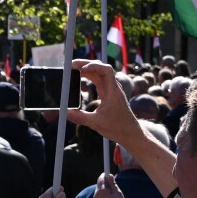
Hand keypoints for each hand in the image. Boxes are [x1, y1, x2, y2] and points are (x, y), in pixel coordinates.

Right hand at [67, 59, 175, 191]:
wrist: (131, 133)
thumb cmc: (118, 128)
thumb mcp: (96, 124)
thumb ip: (80, 117)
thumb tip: (65, 112)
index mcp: (113, 92)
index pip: (106, 70)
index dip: (93, 66)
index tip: (81, 69)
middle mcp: (113, 88)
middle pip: (100, 68)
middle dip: (86, 64)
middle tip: (70, 65)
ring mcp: (111, 90)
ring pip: (99, 74)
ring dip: (87, 69)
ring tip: (73, 69)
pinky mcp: (109, 94)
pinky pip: (99, 80)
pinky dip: (89, 77)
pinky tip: (80, 78)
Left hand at [93, 171, 125, 197]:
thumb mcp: (117, 192)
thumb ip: (113, 184)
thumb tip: (110, 176)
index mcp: (100, 190)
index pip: (101, 179)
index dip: (105, 176)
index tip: (109, 174)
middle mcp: (95, 195)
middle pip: (99, 186)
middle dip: (105, 185)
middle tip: (113, 186)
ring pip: (99, 194)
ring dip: (104, 192)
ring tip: (113, 196)